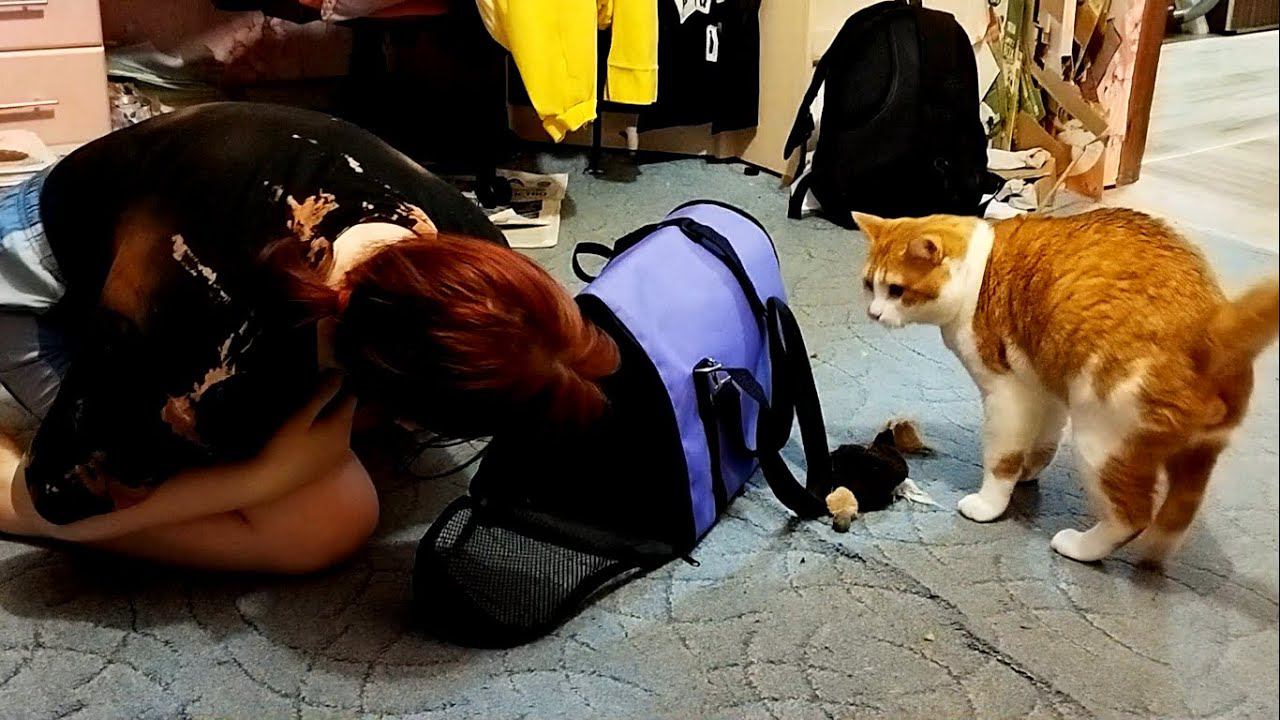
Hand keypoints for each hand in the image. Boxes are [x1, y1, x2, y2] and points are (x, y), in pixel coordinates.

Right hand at [251, 374, 357, 496]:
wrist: (268, 482)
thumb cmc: (282, 445)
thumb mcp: (301, 415)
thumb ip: (322, 393)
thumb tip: (340, 373)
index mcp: (342, 426)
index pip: (351, 397)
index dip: (338, 387)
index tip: (319, 383)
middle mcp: (346, 442)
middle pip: (346, 414)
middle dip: (333, 403)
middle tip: (309, 398)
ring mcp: (337, 457)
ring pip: (339, 429)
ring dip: (328, 420)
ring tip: (305, 417)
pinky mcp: (327, 468)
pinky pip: (331, 444)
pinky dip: (323, 437)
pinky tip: (304, 438)